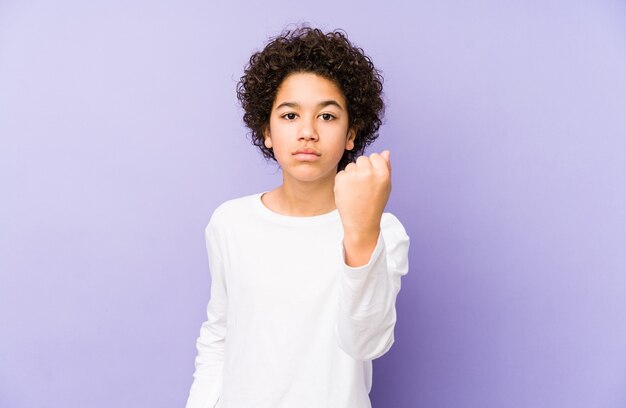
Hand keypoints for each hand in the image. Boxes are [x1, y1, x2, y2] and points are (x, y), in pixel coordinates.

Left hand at [334, 150, 391, 264]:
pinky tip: (348, 193)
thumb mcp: (386, 187)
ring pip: (351, 165)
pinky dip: (343, 182)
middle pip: (362, 158)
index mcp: (383, 173)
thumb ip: (386, 168)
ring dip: (352, 175)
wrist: (361, 222)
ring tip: (356, 191)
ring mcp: (354, 175)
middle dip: (361, 169)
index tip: (371, 178)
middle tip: (363, 187)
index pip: (375, 156)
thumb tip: (386, 151)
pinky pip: (341, 173)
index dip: (372, 166)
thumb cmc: (375, 204)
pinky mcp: (341, 179)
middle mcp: (369, 172)